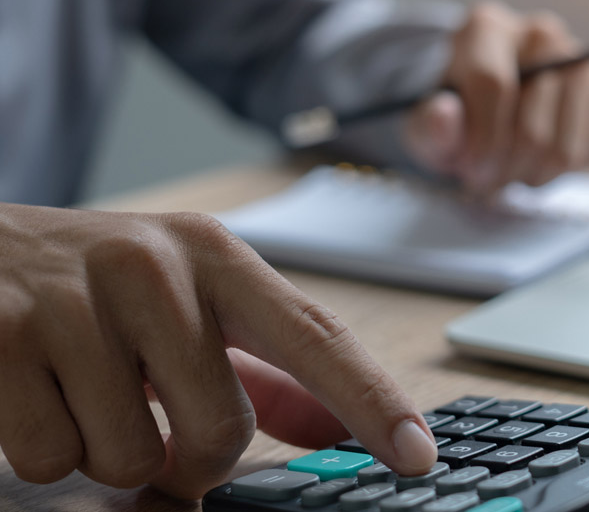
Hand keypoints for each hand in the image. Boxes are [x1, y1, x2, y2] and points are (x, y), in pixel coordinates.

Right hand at [0, 204, 436, 497]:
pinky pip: (51, 458)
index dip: (373, 400)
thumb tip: (332, 427)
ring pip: (129, 456)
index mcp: (216, 257)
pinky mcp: (1, 338)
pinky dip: (43, 449)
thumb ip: (259, 368)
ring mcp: (73, 298)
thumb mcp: (185, 304)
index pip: (315, 336)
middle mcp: (154, 265)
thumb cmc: (92, 286)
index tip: (419, 455)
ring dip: (105, 451)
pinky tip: (31, 390)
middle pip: (222, 429)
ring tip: (80, 389)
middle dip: (188, 456)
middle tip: (148, 419)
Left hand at [402, 0, 588, 193]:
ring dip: (536, 176)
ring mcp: (582, 60)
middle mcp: (541, 34)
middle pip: (533, 122)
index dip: (482, 141)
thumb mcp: (426, 122)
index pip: (494, 86)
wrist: (491, 106)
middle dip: (507, 168)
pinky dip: (565, 173)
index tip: (471, 174)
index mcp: (487, 28)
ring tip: (514, 174)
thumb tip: (444, 116)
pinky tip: (541, 164)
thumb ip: (430, 123)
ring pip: (566, 145)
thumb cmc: (457, 115)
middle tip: (489, 182)